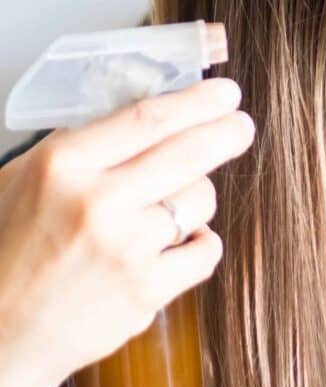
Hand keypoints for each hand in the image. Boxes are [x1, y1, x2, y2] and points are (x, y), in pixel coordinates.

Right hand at [0, 78, 254, 386]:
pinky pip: (205, 251)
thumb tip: (156, 114)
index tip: (227, 93)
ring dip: (199, 194)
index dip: (197, 101)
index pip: (147, 119)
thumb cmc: (11, 245)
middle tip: (242, 125)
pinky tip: (182, 240)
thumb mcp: (28, 175)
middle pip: (188, 153)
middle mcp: (96, 203)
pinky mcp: (144, 294)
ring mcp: (124, 251)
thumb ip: (86, 145)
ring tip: (178, 200)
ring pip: (200, 200)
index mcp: (63, 164)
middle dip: (227, 133)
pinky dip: (201, 241)